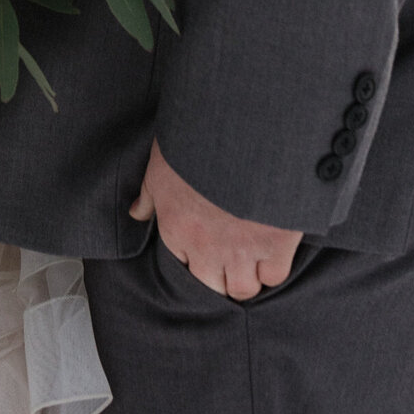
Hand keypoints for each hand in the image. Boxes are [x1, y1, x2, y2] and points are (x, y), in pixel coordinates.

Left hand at [129, 138, 301, 299]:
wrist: (240, 124)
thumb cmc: (196, 138)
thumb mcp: (162, 162)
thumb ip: (150, 193)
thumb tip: (137, 213)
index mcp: (177, 228)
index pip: (184, 265)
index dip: (198, 258)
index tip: (209, 245)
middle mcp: (206, 248)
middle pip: (215, 288)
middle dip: (223, 277)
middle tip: (233, 256)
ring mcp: (241, 250)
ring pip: (244, 289)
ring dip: (248, 277)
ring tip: (254, 256)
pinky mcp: (275, 244)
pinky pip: (274, 276)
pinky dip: (275, 266)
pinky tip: (275, 246)